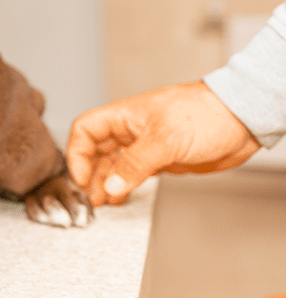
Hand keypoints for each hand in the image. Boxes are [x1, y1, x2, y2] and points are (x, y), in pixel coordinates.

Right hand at [67, 81, 261, 205]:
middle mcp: (130, 130)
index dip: (78, 154)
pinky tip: (119, 198)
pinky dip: (123, 187)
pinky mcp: (161, 160)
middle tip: (88, 198)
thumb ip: (135, 164)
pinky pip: (133, 174)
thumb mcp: (165, 139)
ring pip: (113, 165)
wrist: (242, 120)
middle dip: (89, 174)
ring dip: (105, 184)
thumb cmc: (206, 114)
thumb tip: (112, 186)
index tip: (82, 178)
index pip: (86, 130)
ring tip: (101, 204)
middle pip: (95, 151)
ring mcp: (145, 146)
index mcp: (125, 116)